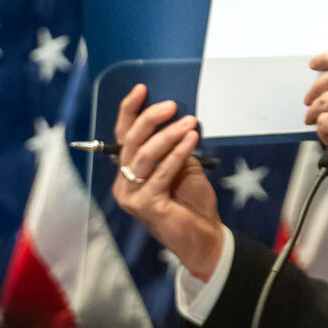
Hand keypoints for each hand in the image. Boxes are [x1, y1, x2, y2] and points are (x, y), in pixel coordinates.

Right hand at [111, 84, 222, 278]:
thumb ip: (172, 148)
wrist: (203, 237)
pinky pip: (161, 172)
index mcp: (129, 171)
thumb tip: (175, 120)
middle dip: (150, 119)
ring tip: (189, 123)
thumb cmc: (192, 202)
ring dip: (168, 135)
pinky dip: (177, 153)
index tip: (142, 89)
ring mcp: (131, 196)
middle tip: (172, 106)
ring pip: (144, 155)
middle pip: (131, 142)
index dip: (130, 111)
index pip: (124, 136)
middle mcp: (124, 183)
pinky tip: (191, 140)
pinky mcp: (145, 205)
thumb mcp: (182, 167)